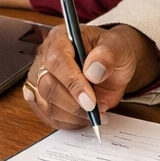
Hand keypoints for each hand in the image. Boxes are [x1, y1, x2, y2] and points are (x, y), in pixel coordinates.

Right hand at [23, 23, 157, 129]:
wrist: (113, 64)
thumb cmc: (112, 51)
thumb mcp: (119, 47)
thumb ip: (108, 55)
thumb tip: (93, 71)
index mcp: (61, 38)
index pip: (56, 61)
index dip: (72, 83)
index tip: (90, 100)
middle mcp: (45, 57)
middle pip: (47, 86)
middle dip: (73, 104)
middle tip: (95, 110)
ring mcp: (40, 78)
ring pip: (46, 104)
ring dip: (72, 115)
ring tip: (94, 113)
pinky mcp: (42, 97)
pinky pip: (48, 116)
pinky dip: (67, 122)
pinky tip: (83, 117)